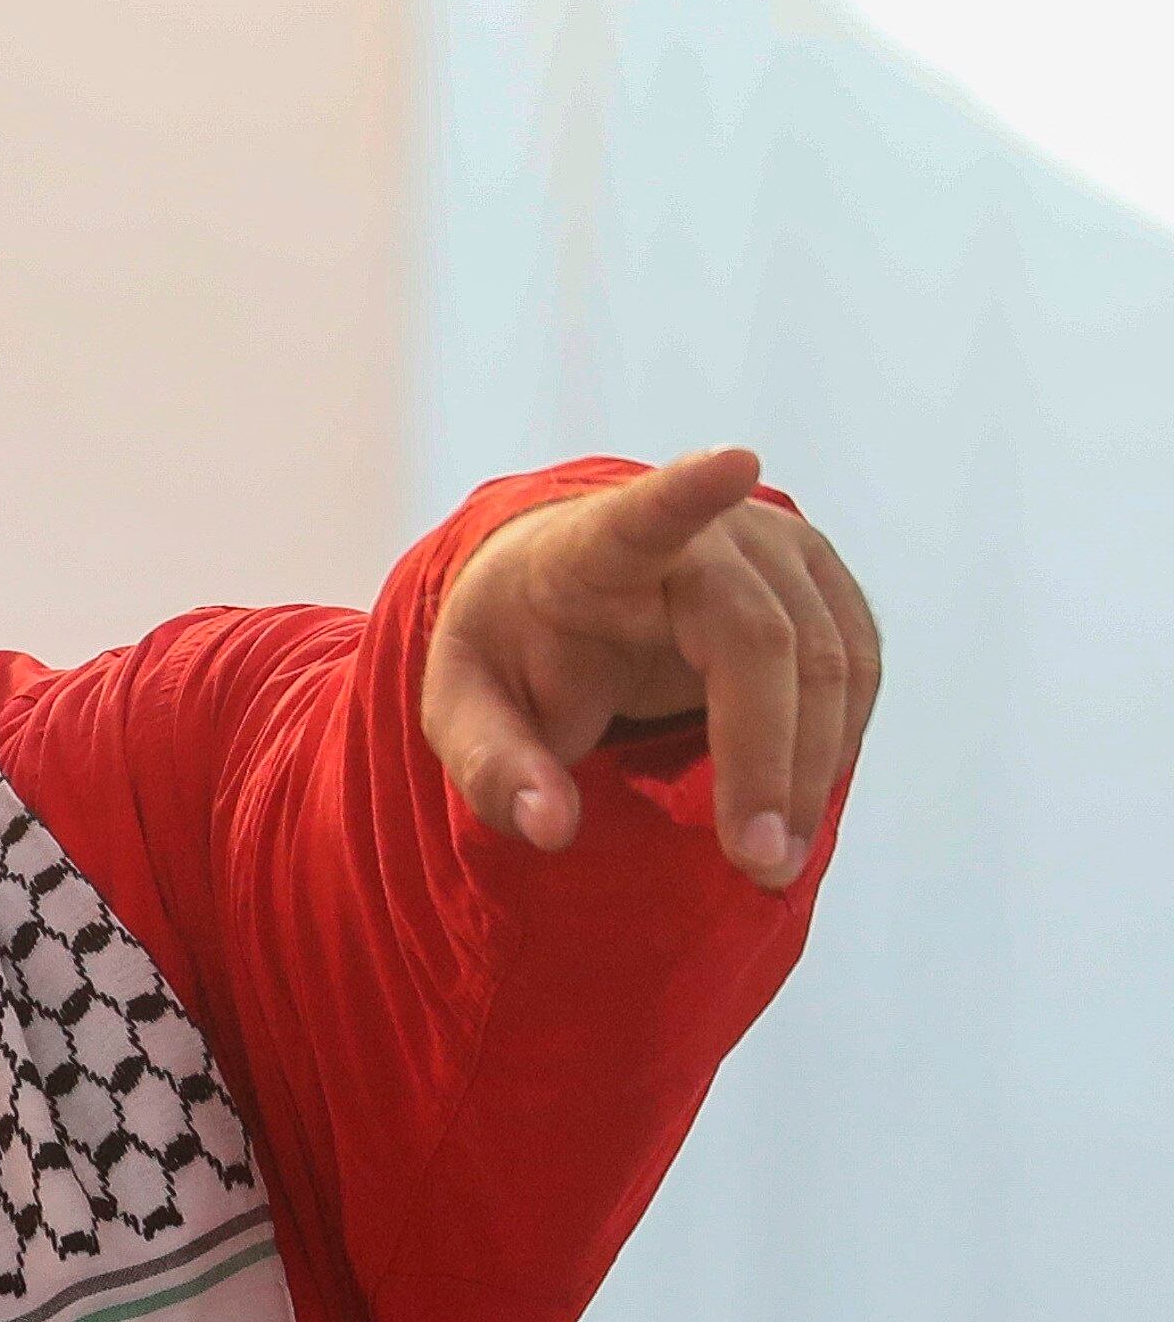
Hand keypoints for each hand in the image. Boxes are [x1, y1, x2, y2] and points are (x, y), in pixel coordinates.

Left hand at [422, 448, 880, 887]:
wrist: (569, 594)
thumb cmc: (517, 648)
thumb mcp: (466, 707)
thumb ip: (491, 764)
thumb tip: (549, 827)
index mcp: (595, 546)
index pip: (643, 513)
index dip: (688, 491)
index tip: (733, 460)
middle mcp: (703, 535)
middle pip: (761, 640)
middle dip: (768, 757)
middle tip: (758, 861)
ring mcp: (774, 548)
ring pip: (827, 662)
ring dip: (812, 769)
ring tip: (773, 859)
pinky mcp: (820, 581)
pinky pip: (855, 669)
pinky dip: (833, 744)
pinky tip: (796, 799)